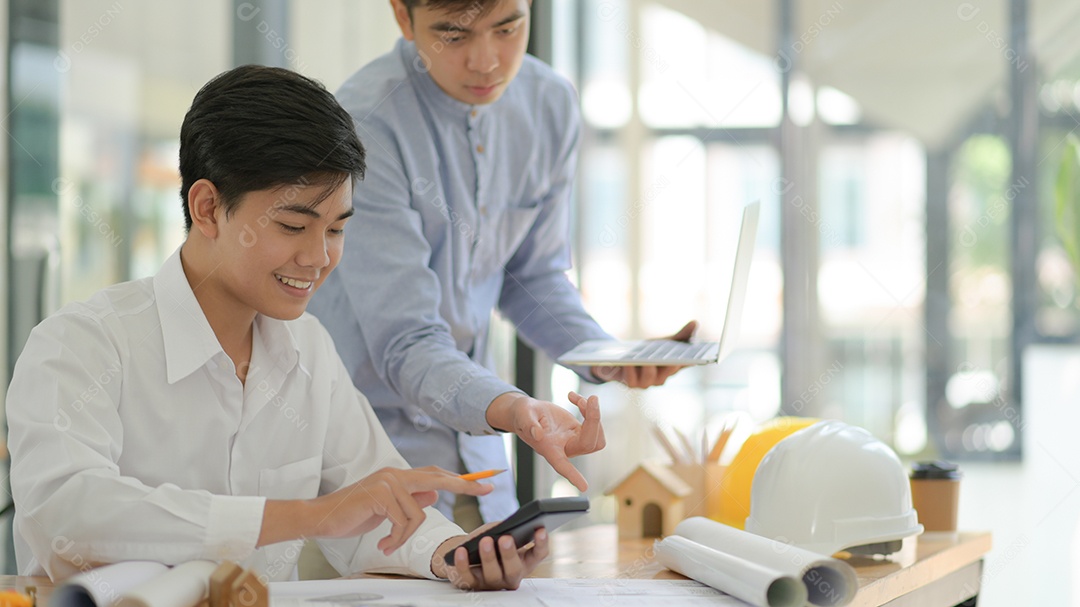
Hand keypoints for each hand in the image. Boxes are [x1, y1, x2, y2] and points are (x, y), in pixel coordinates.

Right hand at [258, 466, 492, 553]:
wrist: (322, 517)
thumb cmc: (353, 513)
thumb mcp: (386, 508)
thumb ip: (409, 499)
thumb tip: (433, 493)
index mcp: (398, 475)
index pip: (434, 473)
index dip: (458, 477)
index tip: (483, 480)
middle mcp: (395, 474)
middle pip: (437, 478)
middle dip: (464, 485)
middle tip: (487, 488)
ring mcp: (388, 482)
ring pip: (418, 512)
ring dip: (404, 535)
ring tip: (388, 544)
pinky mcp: (381, 494)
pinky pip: (403, 521)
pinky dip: (395, 538)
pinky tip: (382, 544)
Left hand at [431, 523, 549, 589]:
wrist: (465, 554)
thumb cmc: (488, 541)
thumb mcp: (499, 532)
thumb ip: (505, 529)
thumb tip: (505, 527)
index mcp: (523, 561)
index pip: (538, 555)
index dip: (541, 543)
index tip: (540, 529)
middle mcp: (510, 575)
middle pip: (514, 570)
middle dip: (510, 554)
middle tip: (506, 538)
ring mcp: (491, 583)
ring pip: (492, 575)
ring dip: (489, 557)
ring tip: (485, 540)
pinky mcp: (472, 585)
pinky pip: (467, 577)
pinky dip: (463, 564)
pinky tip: (461, 550)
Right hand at [486, 391, 603, 490]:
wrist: (526, 412)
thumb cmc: (522, 415)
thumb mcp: (522, 415)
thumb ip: (528, 424)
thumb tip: (537, 434)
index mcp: (549, 448)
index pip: (561, 464)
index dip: (572, 475)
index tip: (583, 487)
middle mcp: (564, 448)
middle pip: (588, 444)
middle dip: (594, 420)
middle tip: (590, 399)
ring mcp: (573, 439)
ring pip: (596, 437)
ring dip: (594, 415)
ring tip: (578, 400)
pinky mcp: (578, 430)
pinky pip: (593, 423)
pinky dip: (587, 407)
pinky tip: (573, 397)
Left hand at [592, 320, 697, 387]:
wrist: (622, 360)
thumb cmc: (647, 353)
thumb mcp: (663, 343)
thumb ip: (680, 336)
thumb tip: (695, 323)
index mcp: (671, 369)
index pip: (684, 365)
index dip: (689, 361)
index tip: (695, 355)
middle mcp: (661, 379)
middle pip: (668, 373)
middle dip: (670, 366)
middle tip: (673, 359)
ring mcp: (645, 382)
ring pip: (649, 378)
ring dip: (649, 369)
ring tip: (646, 361)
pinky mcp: (630, 383)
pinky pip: (631, 380)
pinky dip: (630, 371)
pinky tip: (628, 362)